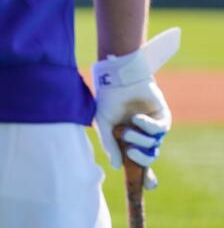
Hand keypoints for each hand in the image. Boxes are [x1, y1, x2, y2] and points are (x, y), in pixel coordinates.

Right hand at [92, 27, 179, 189]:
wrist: (117, 78)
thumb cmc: (107, 98)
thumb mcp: (103, 124)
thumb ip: (109, 145)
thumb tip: (116, 166)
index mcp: (128, 139)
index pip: (139, 162)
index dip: (144, 176)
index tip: (148, 186)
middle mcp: (142, 135)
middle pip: (149, 159)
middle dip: (141, 160)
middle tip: (131, 153)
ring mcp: (153, 127)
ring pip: (153, 147)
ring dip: (139, 141)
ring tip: (127, 129)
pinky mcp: (162, 117)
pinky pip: (159, 130)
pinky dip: (147, 127)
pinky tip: (136, 118)